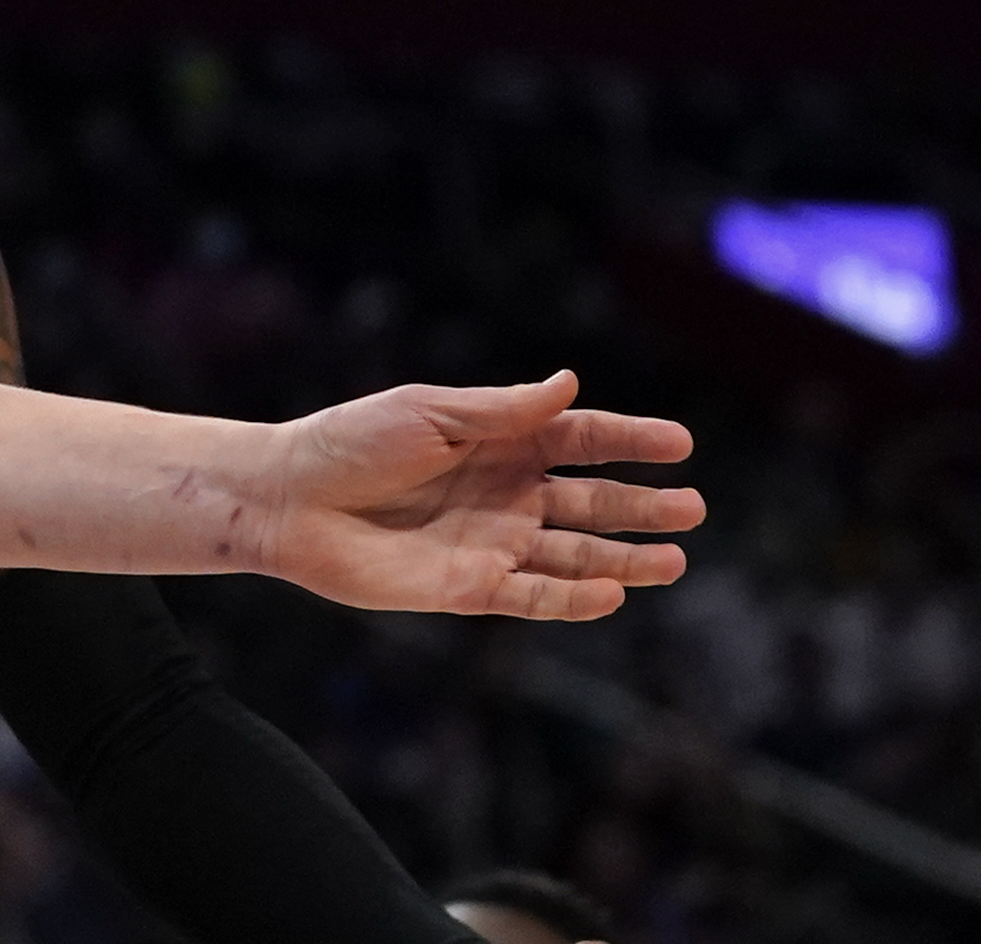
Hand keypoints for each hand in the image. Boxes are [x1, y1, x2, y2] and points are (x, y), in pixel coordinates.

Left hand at [260, 372, 703, 619]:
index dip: (630, 441)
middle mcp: (503, 493)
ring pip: (574, 555)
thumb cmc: (350, 442)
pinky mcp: (468, 587)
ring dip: (624, 559)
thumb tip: (569, 383)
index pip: (579, 440)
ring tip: (675, 561)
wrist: (286, 498)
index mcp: (496, 441)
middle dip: (642, 506)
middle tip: (694, 507)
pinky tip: (613, 594)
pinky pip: (533, 597)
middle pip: (590, 502)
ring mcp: (490, 542)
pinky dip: (574, 598)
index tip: (680, 443)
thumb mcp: (428, 412)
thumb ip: (501, 408)